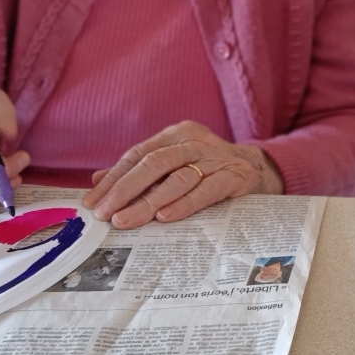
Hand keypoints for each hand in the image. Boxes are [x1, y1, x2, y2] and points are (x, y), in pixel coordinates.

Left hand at [82, 121, 283, 228]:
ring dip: (148, 200)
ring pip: (177, 177)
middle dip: (125, 189)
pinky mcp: (236, 177)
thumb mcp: (176, 164)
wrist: (261, 170)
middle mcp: (195, 141)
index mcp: (177, 134)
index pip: (138, 154)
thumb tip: (97, 181)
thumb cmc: (210, 169)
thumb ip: (140, 171)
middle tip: (105, 213)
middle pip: (153, 163)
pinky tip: (164, 217)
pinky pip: (206, 190)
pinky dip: (184, 204)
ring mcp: (217, 158)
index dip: (113, 178)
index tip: (93, 202)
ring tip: (127, 220)